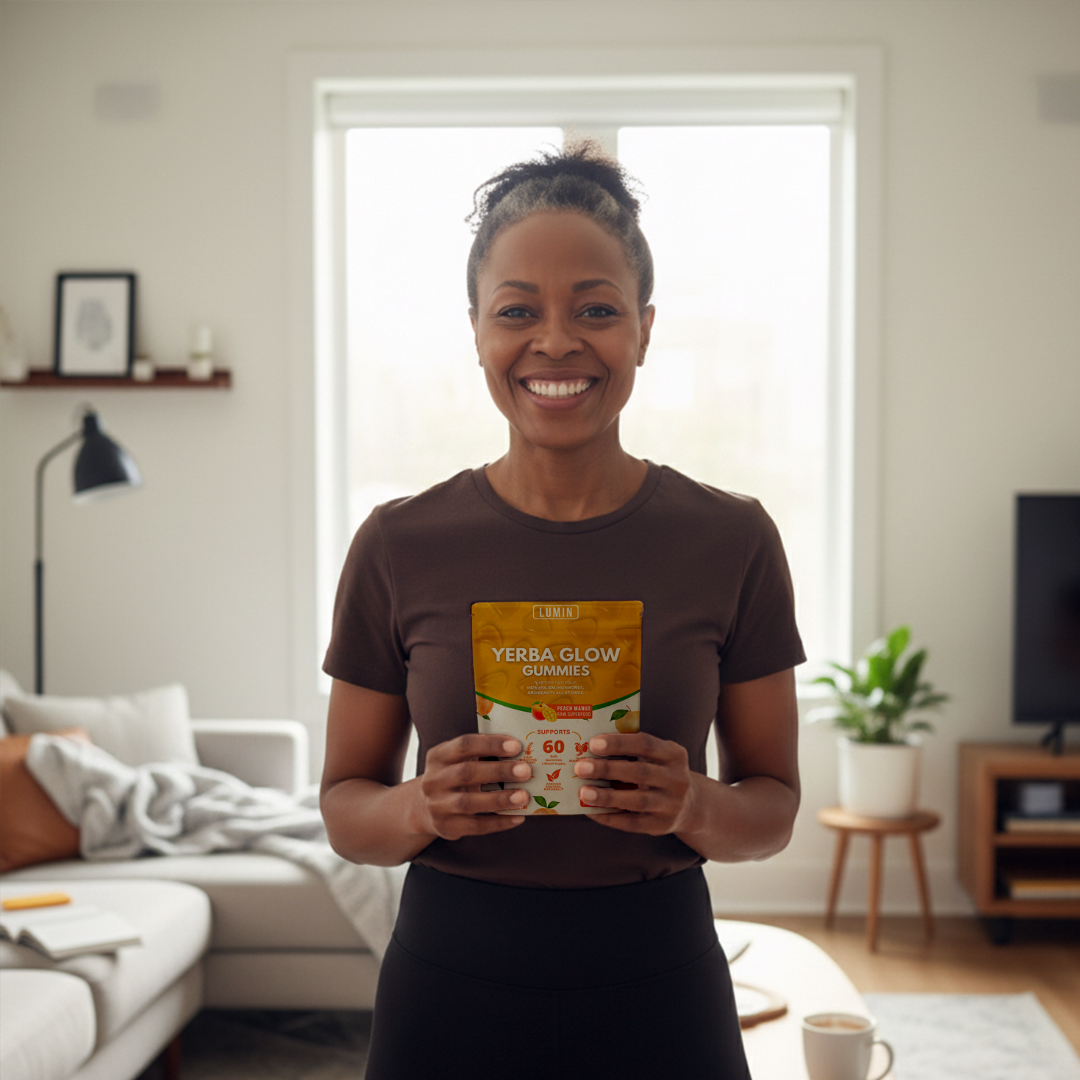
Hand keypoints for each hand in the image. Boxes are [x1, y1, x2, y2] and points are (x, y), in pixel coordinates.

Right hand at [415, 734, 531, 839]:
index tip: (516, 746)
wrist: (424, 807)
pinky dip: (499, 822)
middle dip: (498, 771)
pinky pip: (475, 826)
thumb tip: (521, 754)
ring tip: (523, 796)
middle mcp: (433, 780)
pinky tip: (518, 817)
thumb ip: (481, 754)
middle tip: (525, 770)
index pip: (464, 745)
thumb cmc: (452, 777)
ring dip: (499, 799)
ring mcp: (437, 806)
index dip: (490, 745)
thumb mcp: (457, 761)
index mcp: (438, 756)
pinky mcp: (446, 827)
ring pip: (469, 802)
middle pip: (466, 773)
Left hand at [574, 733, 697, 835]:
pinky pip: (632, 823)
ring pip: (637, 800)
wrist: (690, 805)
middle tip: (581, 767)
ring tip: (583, 792)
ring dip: (607, 797)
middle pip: (640, 772)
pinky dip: (610, 817)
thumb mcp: (659, 757)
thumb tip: (590, 749)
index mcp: (674, 754)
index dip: (619, 743)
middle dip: (608, 769)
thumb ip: (633, 750)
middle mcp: (678, 779)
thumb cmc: (662, 773)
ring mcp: (672, 805)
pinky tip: (590, 811)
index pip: (646, 744)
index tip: (593, 743)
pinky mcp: (661, 826)